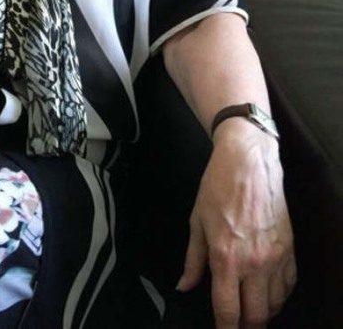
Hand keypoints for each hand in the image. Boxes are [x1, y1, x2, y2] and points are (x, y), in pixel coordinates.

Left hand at [176, 119, 296, 327]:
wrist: (248, 162)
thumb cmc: (216, 187)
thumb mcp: (196, 221)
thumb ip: (192, 260)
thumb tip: (184, 286)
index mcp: (226, 258)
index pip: (227, 310)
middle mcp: (254, 264)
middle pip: (256, 316)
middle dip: (246, 326)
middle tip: (236, 324)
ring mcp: (276, 258)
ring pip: (275, 304)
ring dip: (263, 312)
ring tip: (251, 309)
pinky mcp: (290, 249)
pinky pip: (289, 285)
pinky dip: (279, 295)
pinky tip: (268, 292)